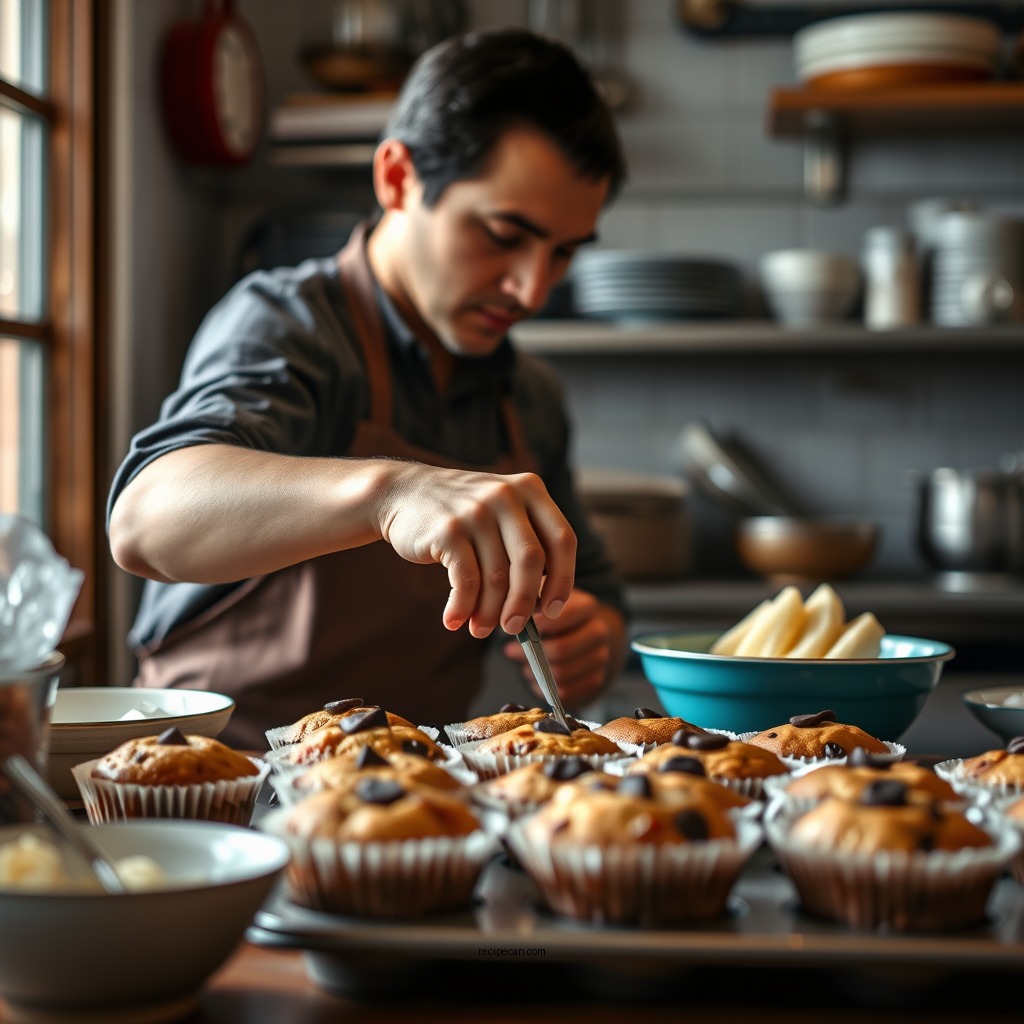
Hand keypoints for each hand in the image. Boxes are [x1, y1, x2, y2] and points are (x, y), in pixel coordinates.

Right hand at [374, 462, 575, 638]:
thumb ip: (525, 544)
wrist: (403, 492)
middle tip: (514, 628)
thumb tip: (540, 606)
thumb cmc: (462, 513)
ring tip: (480, 629)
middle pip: (532, 562)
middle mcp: (506, 497)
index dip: (563, 580)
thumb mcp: (501, 511)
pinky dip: (463, 607)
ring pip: (497, 577)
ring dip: (490, 612)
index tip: (552, 610)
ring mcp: (476, 512)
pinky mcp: (447, 530)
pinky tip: (455, 620)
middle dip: (525, 603)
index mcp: (530, 490)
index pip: (563, 540)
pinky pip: (465, 581)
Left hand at [501, 589, 621, 708]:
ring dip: (536, 673)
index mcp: (587, 607)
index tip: (515, 627)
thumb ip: (531, 606)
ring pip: (561, 673)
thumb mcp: (547, 600)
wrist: (586, 635)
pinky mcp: (595, 681)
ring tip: (524, 666)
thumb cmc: (558, 615)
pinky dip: (546, 689)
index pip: (561, 616)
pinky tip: (536, 680)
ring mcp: (600, 658)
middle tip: (511, 650)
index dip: (536, 625)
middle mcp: (598, 632)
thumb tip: (511, 621)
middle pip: (561, 649)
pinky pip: (566, 692)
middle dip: (532, 653)